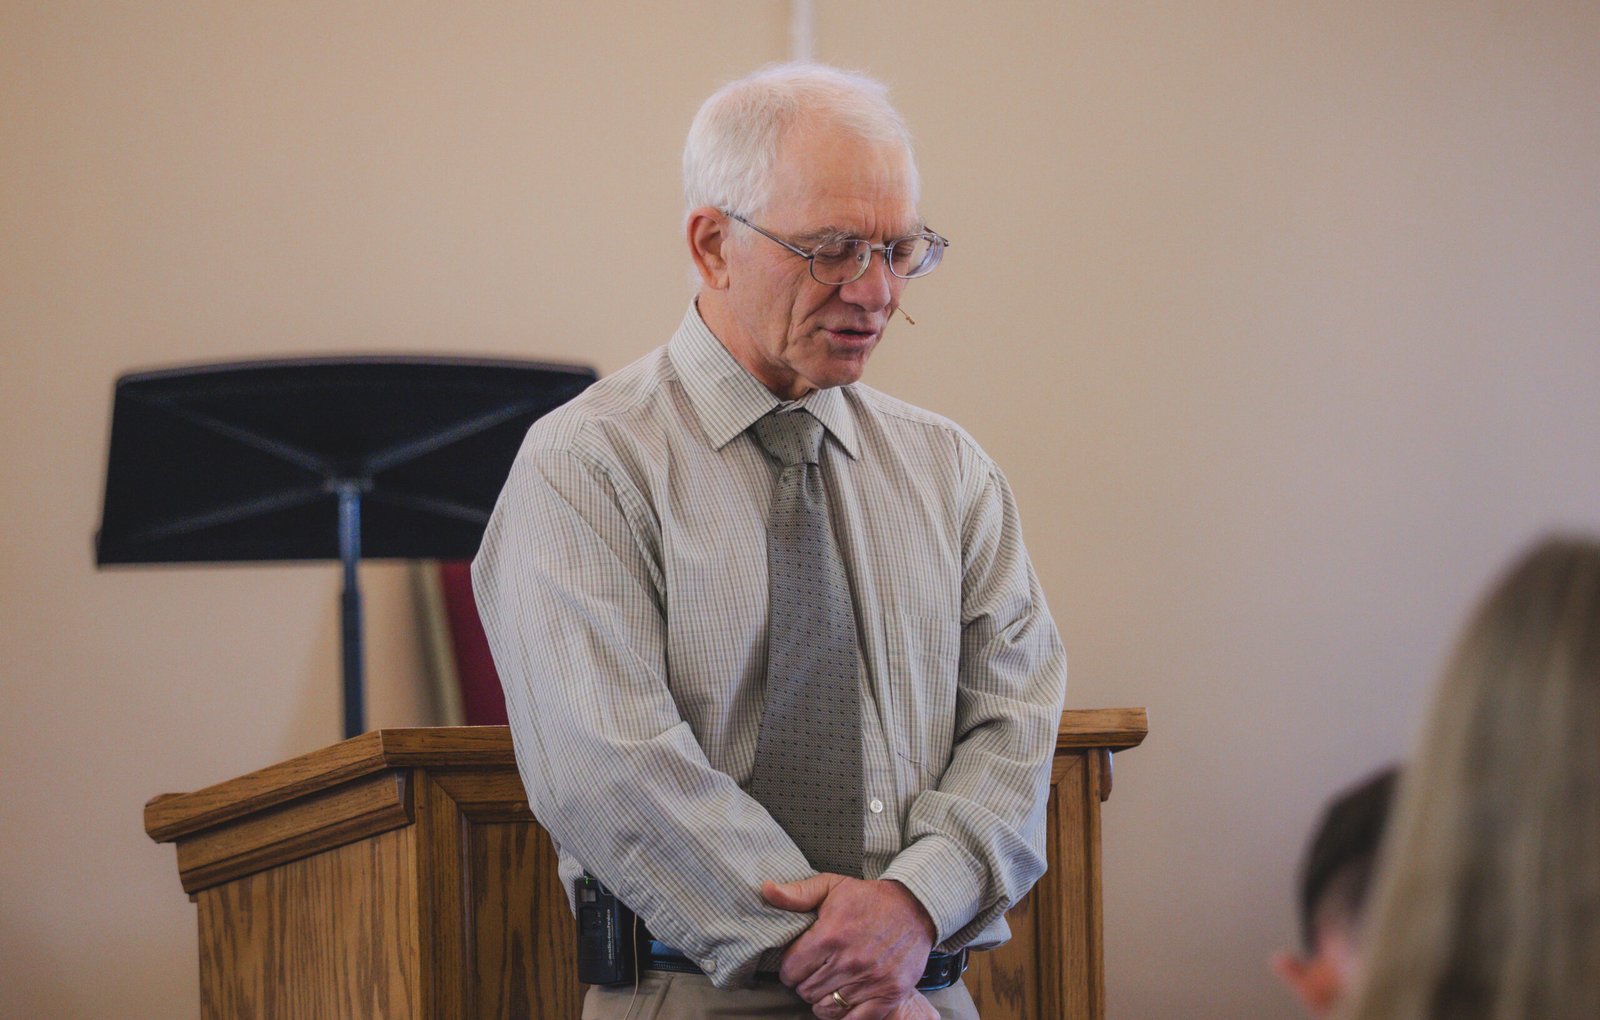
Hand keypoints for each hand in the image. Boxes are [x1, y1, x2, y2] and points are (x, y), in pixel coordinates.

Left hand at [762, 874, 936, 1019]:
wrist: (916, 907)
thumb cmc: (870, 898)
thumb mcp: (832, 886)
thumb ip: (798, 893)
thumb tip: (767, 890)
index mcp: (831, 935)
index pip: (791, 970)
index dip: (788, 969)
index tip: (796, 964)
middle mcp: (849, 961)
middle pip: (806, 991)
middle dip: (804, 984)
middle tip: (812, 974)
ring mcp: (870, 980)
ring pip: (826, 1008)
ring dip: (821, 1000)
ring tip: (827, 986)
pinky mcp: (889, 993)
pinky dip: (843, 1016)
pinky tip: (842, 1002)